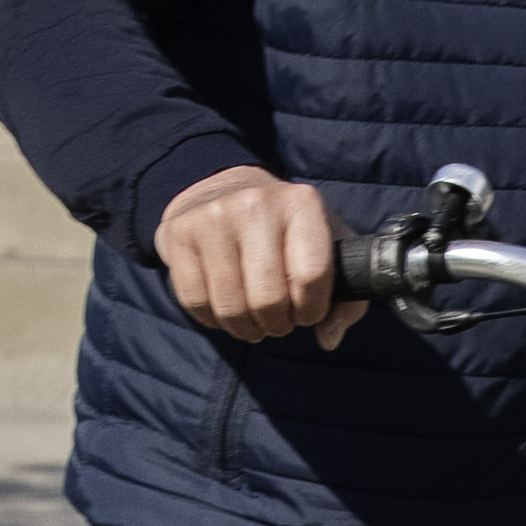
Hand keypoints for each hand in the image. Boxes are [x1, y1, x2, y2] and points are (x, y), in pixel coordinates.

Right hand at [157, 162, 362, 346]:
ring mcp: (213, 217)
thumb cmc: (285, 231)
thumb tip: (329, 337)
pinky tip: (224, 307)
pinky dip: (212, 319)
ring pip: (231, 307)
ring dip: (246, 328)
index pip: (312, 276)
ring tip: (253, 318)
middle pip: (268, 300)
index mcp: (302, 204)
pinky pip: (195, 302)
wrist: (222, 188)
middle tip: (277, 318)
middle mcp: (256, 204)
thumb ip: (346, 297)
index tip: (308, 312)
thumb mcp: (328, 249)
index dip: (312, 310)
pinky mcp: (179, 234)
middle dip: (277, 324)